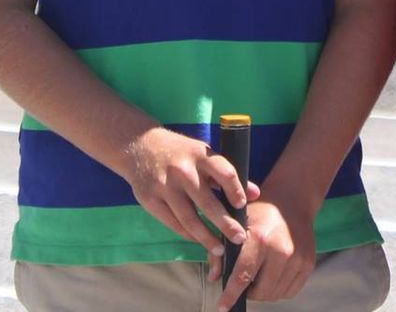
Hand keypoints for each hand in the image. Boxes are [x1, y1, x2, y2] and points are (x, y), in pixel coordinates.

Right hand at [119, 127, 251, 263]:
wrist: (139, 145)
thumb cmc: (181, 153)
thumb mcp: (204, 155)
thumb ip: (228, 175)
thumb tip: (255, 194)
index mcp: (200, 155)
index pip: (224, 173)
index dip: (235, 190)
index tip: (242, 206)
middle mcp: (182, 170)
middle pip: (207, 202)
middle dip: (225, 224)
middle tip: (239, 238)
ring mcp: (164, 186)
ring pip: (189, 218)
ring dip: (206, 237)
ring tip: (219, 249)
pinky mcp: (150, 200)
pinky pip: (173, 223)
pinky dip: (188, 234)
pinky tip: (199, 240)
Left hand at [218, 194, 315, 307]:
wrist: (292, 201)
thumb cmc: (259, 213)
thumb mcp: (236, 225)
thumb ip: (221, 251)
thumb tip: (214, 278)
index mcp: (259, 238)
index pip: (242, 276)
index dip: (230, 295)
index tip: (222, 308)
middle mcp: (281, 250)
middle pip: (260, 292)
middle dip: (248, 292)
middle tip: (244, 282)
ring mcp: (297, 258)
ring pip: (274, 295)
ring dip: (263, 292)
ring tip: (258, 277)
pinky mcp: (308, 264)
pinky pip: (289, 291)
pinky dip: (278, 290)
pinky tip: (273, 276)